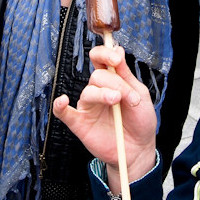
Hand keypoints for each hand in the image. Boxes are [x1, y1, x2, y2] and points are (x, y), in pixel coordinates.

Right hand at [53, 45, 156, 193]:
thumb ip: (126, 75)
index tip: (116, 59)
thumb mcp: (140, 95)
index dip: (105, 54)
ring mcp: (88, 107)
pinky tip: (62, 101)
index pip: (100, 59)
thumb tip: (117, 50)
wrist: (139, 149)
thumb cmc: (140, 121)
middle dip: (115, 84)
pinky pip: (63, 113)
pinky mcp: (80, 124)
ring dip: (103, 94)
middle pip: (97, 76)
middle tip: (129, 98)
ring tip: (116, 101)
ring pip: (87, 92)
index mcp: (111, 80)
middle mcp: (97, 91)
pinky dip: (59, 106)